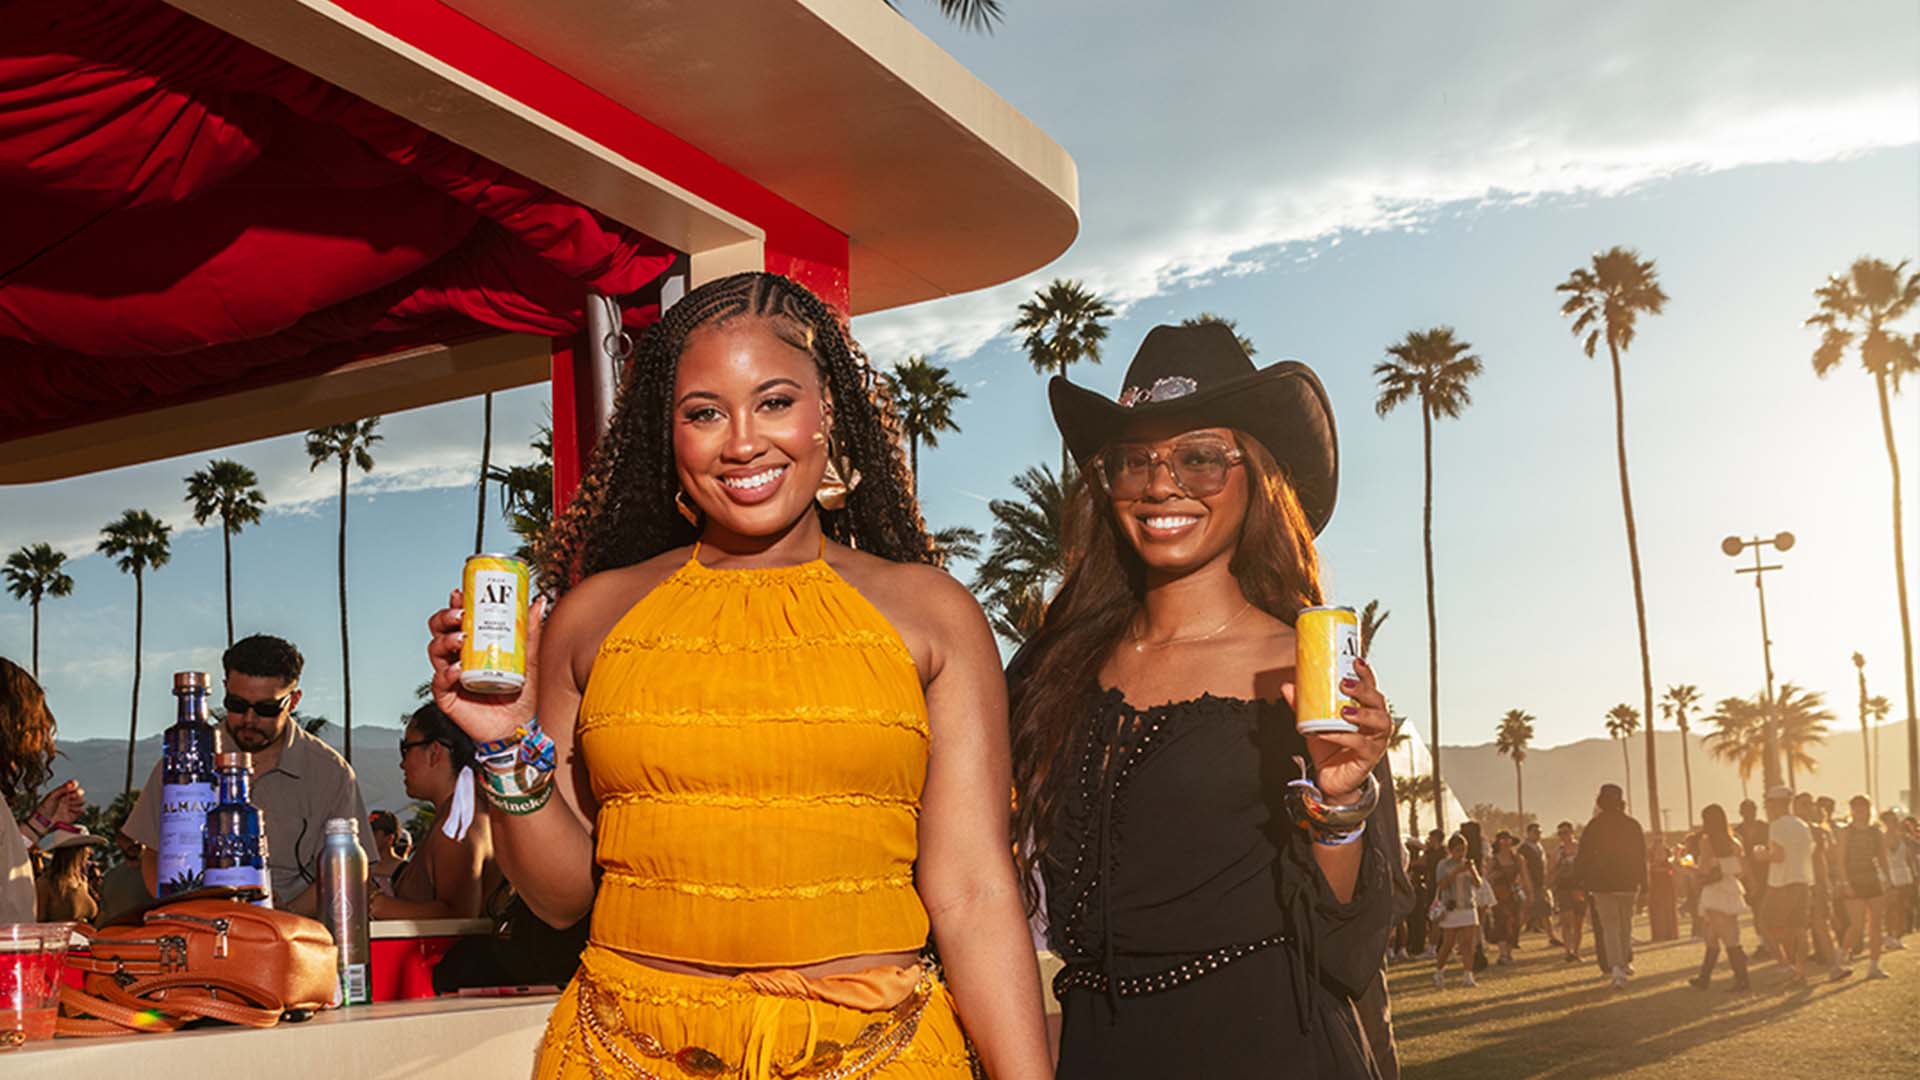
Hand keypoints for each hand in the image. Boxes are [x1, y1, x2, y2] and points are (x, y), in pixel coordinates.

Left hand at [34, 779, 84, 827]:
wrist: (43, 822)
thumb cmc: (44, 808)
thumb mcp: (52, 796)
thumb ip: (62, 789)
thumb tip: (72, 784)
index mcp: (63, 792)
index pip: (73, 785)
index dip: (75, 784)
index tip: (73, 786)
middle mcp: (69, 798)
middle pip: (80, 792)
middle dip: (76, 794)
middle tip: (68, 798)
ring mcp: (72, 806)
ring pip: (82, 801)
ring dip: (76, 803)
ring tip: (67, 806)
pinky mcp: (75, 815)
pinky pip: (82, 810)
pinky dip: (77, 810)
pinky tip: (70, 811)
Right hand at [426, 587, 547, 743]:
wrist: (518, 726)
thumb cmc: (519, 694)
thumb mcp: (527, 658)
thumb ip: (529, 632)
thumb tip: (536, 602)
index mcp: (473, 646)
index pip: (457, 620)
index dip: (455, 605)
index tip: (461, 594)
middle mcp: (458, 658)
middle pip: (439, 631)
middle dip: (445, 618)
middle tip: (460, 616)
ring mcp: (450, 676)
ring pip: (435, 652)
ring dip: (445, 641)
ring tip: (461, 639)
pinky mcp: (447, 696)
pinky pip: (440, 681)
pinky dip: (446, 673)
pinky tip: (458, 669)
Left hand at [1281, 656, 1391, 800]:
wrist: (1331, 779)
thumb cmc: (1330, 747)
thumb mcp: (1315, 722)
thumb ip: (1303, 705)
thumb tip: (1288, 686)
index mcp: (1366, 709)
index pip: (1370, 686)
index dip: (1366, 673)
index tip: (1355, 661)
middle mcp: (1376, 722)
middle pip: (1378, 700)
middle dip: (1363, 689)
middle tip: (1345, 683)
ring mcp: (1375, 740)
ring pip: (1379, 721)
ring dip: (1362, 712)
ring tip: (1344, 710)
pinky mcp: (1369, 757)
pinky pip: (1360, 744)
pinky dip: (1343, 736)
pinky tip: (1329, 732)